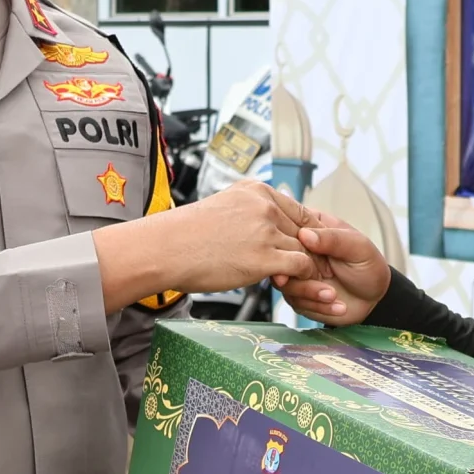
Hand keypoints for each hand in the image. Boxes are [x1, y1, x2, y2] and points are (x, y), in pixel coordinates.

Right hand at [92, 180, 321, 312]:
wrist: (165, 249)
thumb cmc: (187, 234)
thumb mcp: (225, 206)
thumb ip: (251, 210)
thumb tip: (269, 223)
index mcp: (256, 191)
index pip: (299, 210)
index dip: (307, 232)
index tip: (306, 248)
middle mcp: (265, 207)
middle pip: (305, 231)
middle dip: (308, 251)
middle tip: (307, 268)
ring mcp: (266, 232)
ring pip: (305, 249)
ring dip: (305, 266)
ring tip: (296, 279)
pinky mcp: (264, 258)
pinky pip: (300, 266)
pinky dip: (301, 277)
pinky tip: (288, 283)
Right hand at [279, 210, 391, 325]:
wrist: (375, 299)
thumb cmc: (369, 267)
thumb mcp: (358, 247)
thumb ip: (333, 239)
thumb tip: (305, 234)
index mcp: (312, 229)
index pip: (287, 226)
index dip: (293, 242)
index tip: (306, 255)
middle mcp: (300, 250)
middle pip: (280, 256)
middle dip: (299, 271)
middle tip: (323, 277)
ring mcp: (297, 273)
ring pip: (284, 282)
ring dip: (309, 292)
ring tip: (332, 295)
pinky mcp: (298, 294)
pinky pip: (296, 301)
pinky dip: (317, 306)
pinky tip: (337, 305)